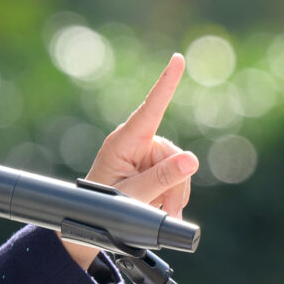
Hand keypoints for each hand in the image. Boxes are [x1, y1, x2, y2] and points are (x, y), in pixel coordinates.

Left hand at [67, 53, 198, 268]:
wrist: (92, 224)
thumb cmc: (102, 208)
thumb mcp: (133, 196)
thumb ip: (162, 179)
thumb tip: (191, 160)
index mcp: (124, 142)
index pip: (150, 109)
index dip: (166, 83)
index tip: (177, 59)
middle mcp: (136, 142)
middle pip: (175, 155)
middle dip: (177, 184)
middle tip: (169, 209)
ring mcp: (145, 154)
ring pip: (179, 168)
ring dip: (176, 193)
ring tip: (161, 209)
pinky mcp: (152, 165)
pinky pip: (176, 175)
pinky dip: (173, 194)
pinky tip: (160, 204)